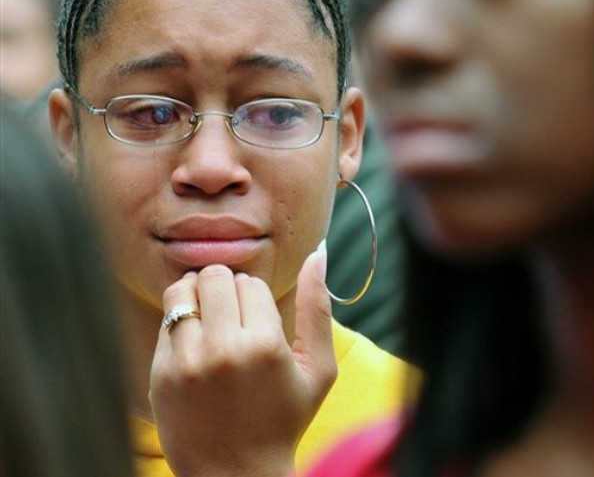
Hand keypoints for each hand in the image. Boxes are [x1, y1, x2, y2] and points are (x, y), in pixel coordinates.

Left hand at [149, 244, 336, 476]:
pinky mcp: (161, 373)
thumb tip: (319, 252)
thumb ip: (318, 307)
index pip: (251, 282)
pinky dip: (181, 322)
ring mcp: (186, 361)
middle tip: (232, 314)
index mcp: (265, 345)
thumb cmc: (284, 419)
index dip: (255, 298)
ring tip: (210, 317)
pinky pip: (166, 319)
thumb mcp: (318, 369)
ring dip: (198, 295)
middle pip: (216, 276)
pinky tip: (195, 345)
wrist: (235, 475)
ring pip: (184, 288)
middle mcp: (223, 349)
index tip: (257, 321)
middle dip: (226, 287)